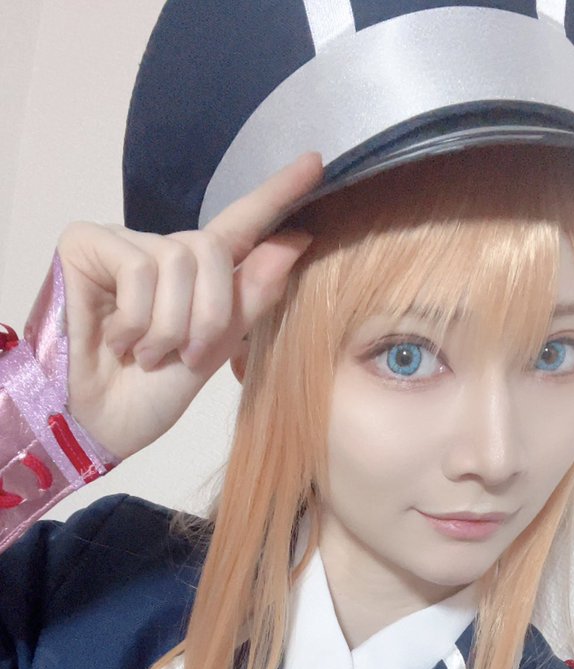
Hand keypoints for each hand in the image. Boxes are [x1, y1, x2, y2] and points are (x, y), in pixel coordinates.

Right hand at [57, 153, 322, 459]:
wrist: (99, 427)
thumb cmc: (147, 398)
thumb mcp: (212, 353)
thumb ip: (249, 299)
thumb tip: (295, 241)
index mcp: (197, 277)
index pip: (240, 226)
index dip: (276, 195)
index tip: (315, 163)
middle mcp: (160, 252)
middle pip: (212, 250)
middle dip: (210, 314)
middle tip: (186, 356)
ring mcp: (121, 245)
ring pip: (177, 260)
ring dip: (169, 326)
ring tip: (146, 355)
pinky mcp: (85, 245)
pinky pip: (138, 269)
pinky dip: (136, 319)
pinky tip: (115, 341)